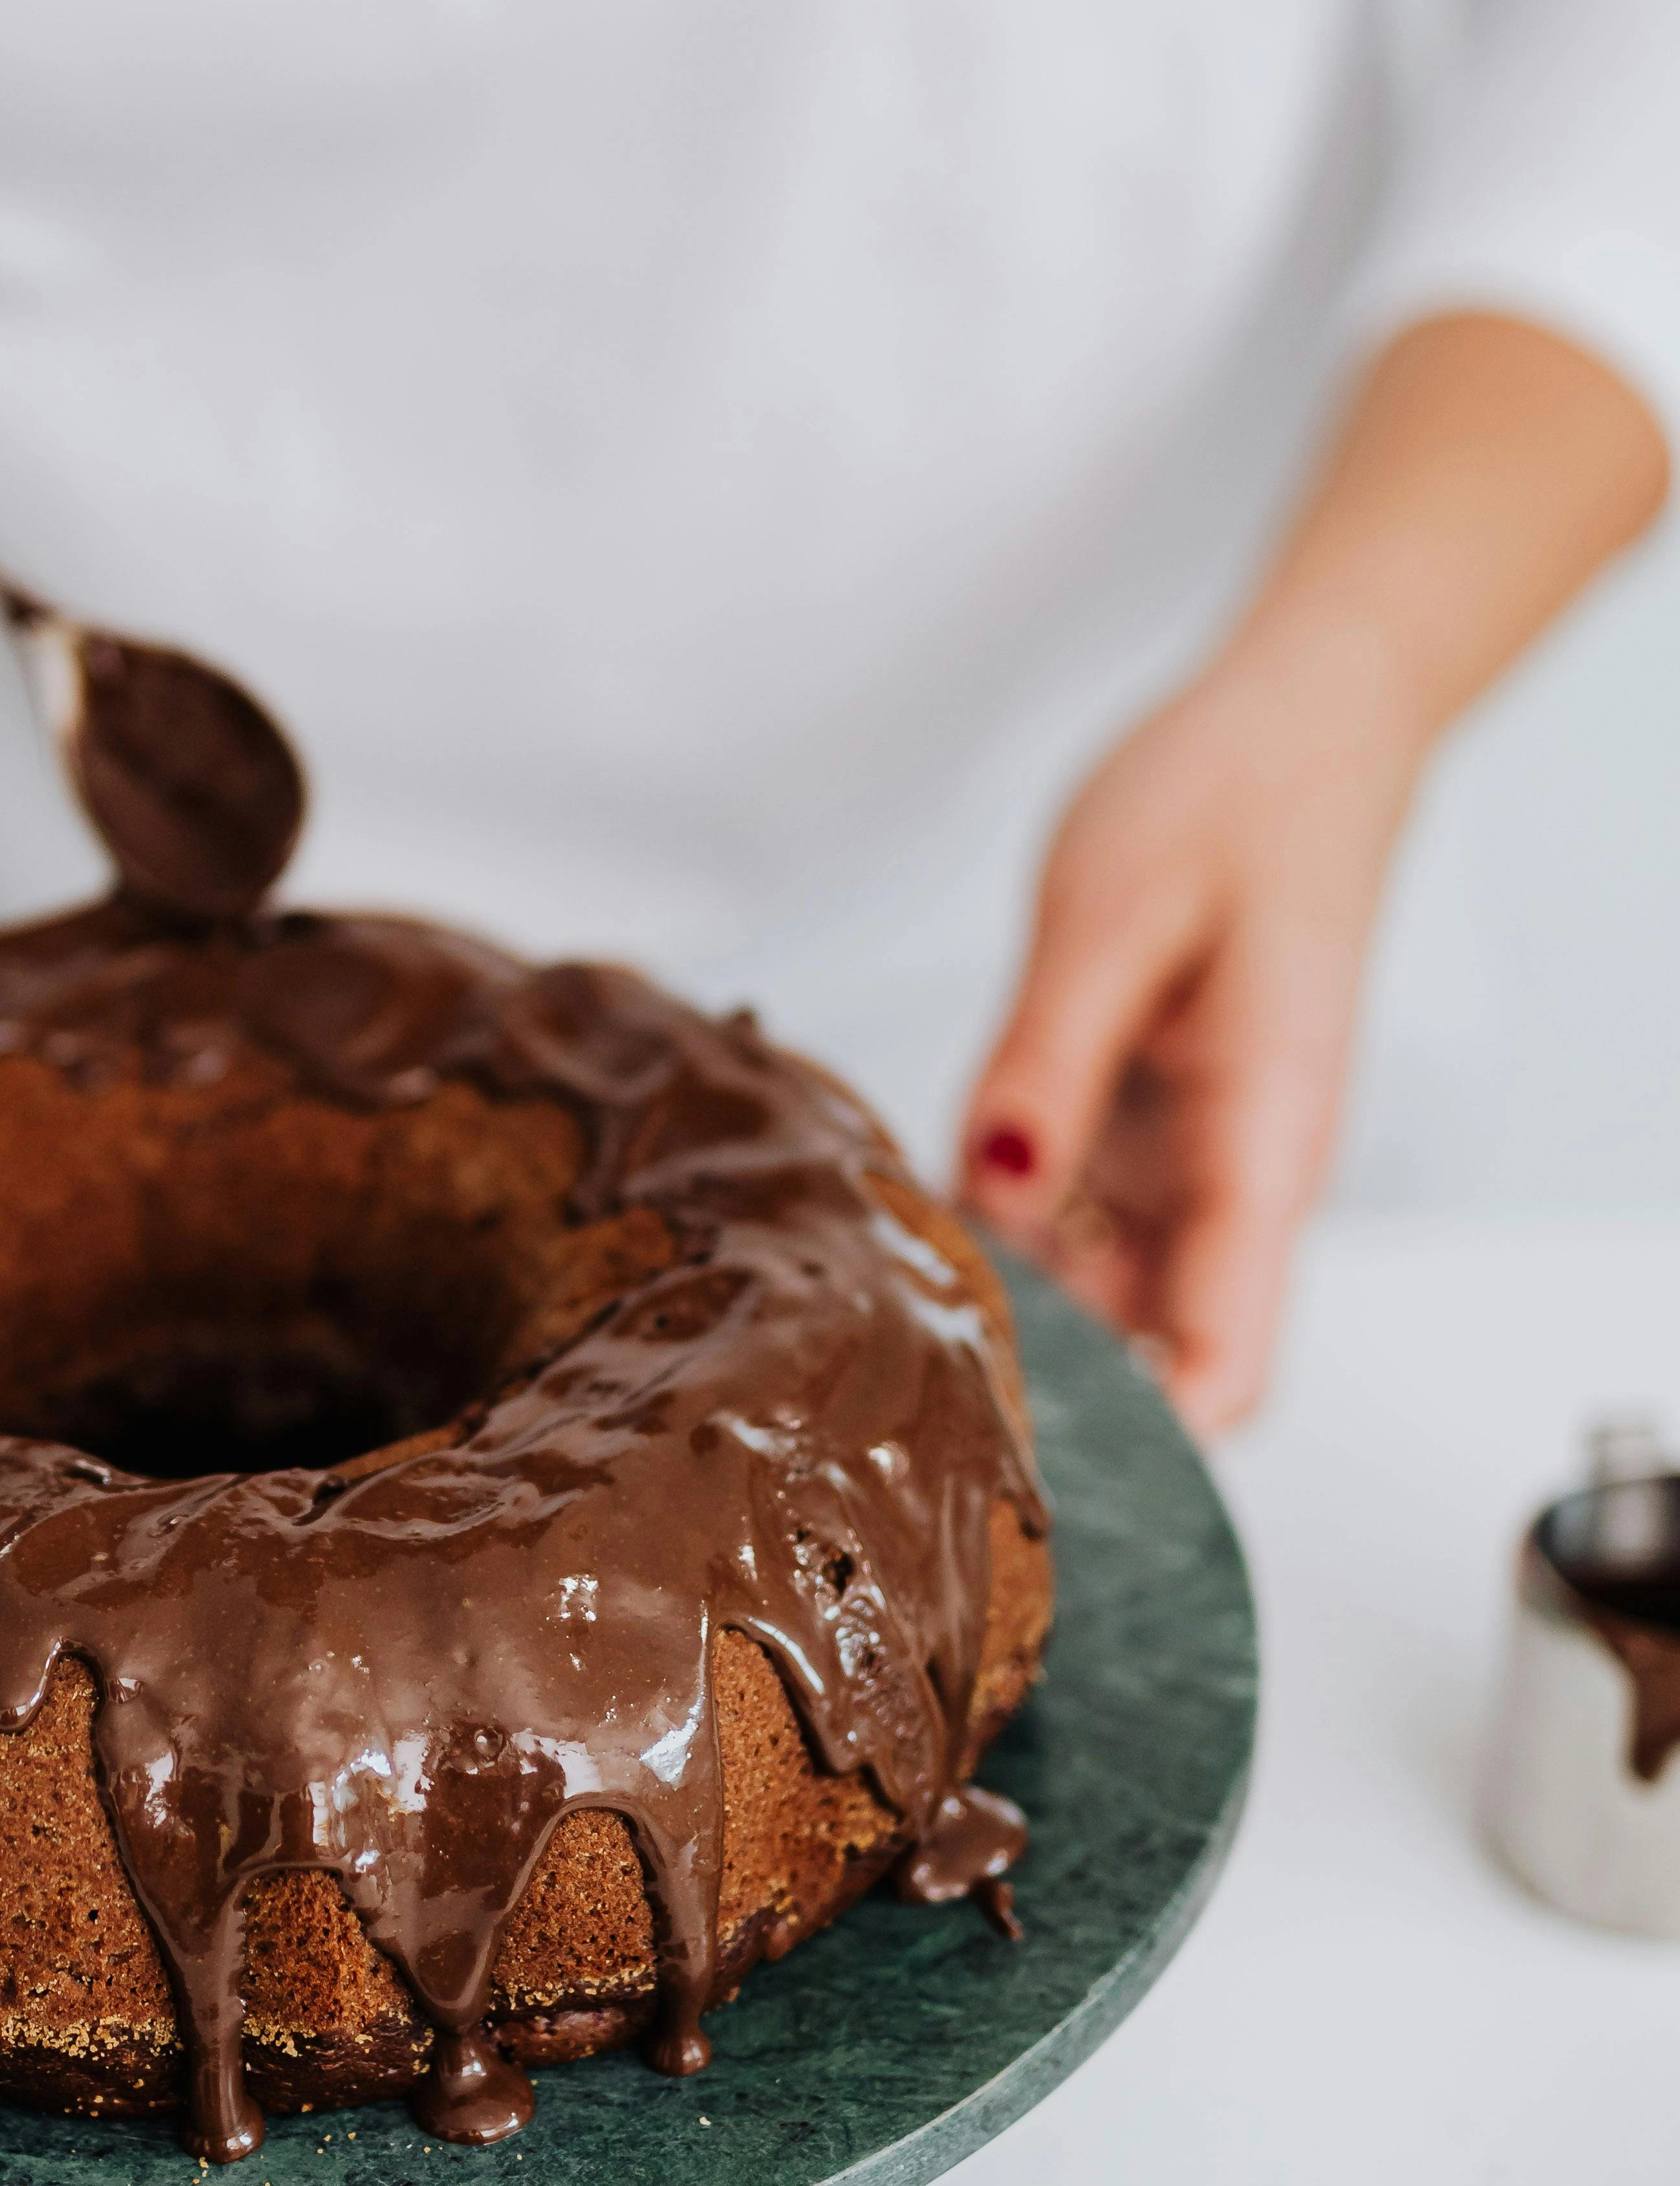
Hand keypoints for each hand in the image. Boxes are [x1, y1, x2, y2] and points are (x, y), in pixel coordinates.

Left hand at [956, 620, 1426, 1433]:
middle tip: (903, 1366)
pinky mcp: (1143, 1123)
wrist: (1298, 729)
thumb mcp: (1111, 916)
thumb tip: (997, 1185)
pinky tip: (916, 1203)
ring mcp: (1187, 1156)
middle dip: (1044, 1380)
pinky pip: (1065, 1211)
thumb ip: (1046, 1061)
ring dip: (1008, 1300)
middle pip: (1151, 1350)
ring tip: (887, 1288)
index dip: (1142, 1439)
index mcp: (1261, 1142)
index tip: (1028, 1456)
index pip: (1228, 1362)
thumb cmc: (1234, 801)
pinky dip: (998, 1221)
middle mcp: (1234, 1176)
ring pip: (1095, 1291)